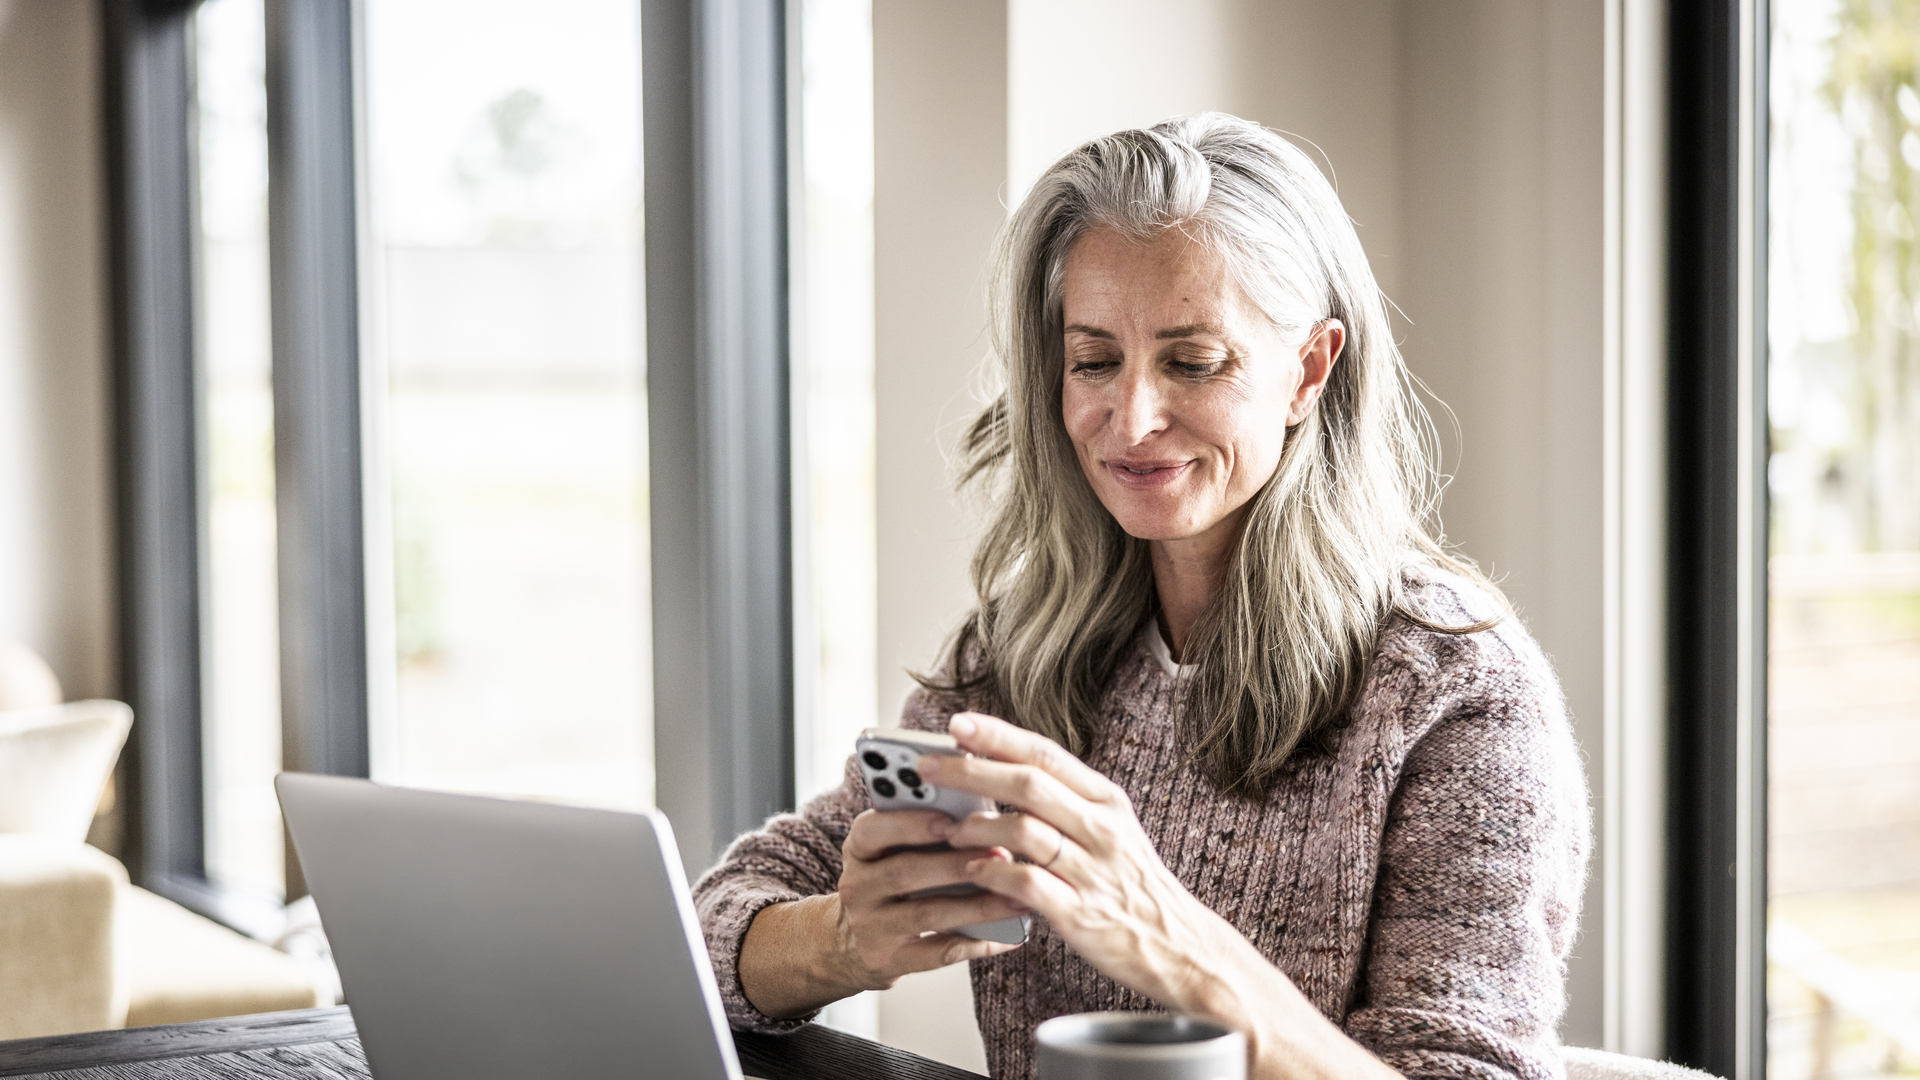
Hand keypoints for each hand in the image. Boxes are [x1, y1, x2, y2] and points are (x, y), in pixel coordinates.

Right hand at [737, 807, 1024, 1018]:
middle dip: (957, 863)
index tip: (949, 819)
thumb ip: (923, 830)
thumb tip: (983, 818)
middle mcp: (857, 886)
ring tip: (1018, 897)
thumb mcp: (889, 850)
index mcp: (859, 848)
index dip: (910, 824)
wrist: (850, 942)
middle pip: (905, 872)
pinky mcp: (887, 961)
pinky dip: (978, 943)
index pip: (872, 829)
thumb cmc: (889, 881)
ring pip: (927, 914)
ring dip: (978, 905)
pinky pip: (938, 953)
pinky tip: (1009, 935)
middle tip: (1002, 854)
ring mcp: (869, 927)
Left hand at [914, 712, 1231, 1010]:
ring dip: (977, 826)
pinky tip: (972, 871)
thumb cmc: (1130, 884)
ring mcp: (1092, 871)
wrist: (1175, 945)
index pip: (1046, 754)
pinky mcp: (1079, 913)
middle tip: (927, 769)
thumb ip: (1062, 802)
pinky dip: (992, 874)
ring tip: (948, 829)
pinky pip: (1025, 884)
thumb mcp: (1110, 829)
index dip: (998, 736)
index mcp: (1106, 801)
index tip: (956, 724)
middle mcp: (1102, 829)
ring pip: (1025, 831)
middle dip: (972, 772)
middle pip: (1029, 784)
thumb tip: (998, 772)